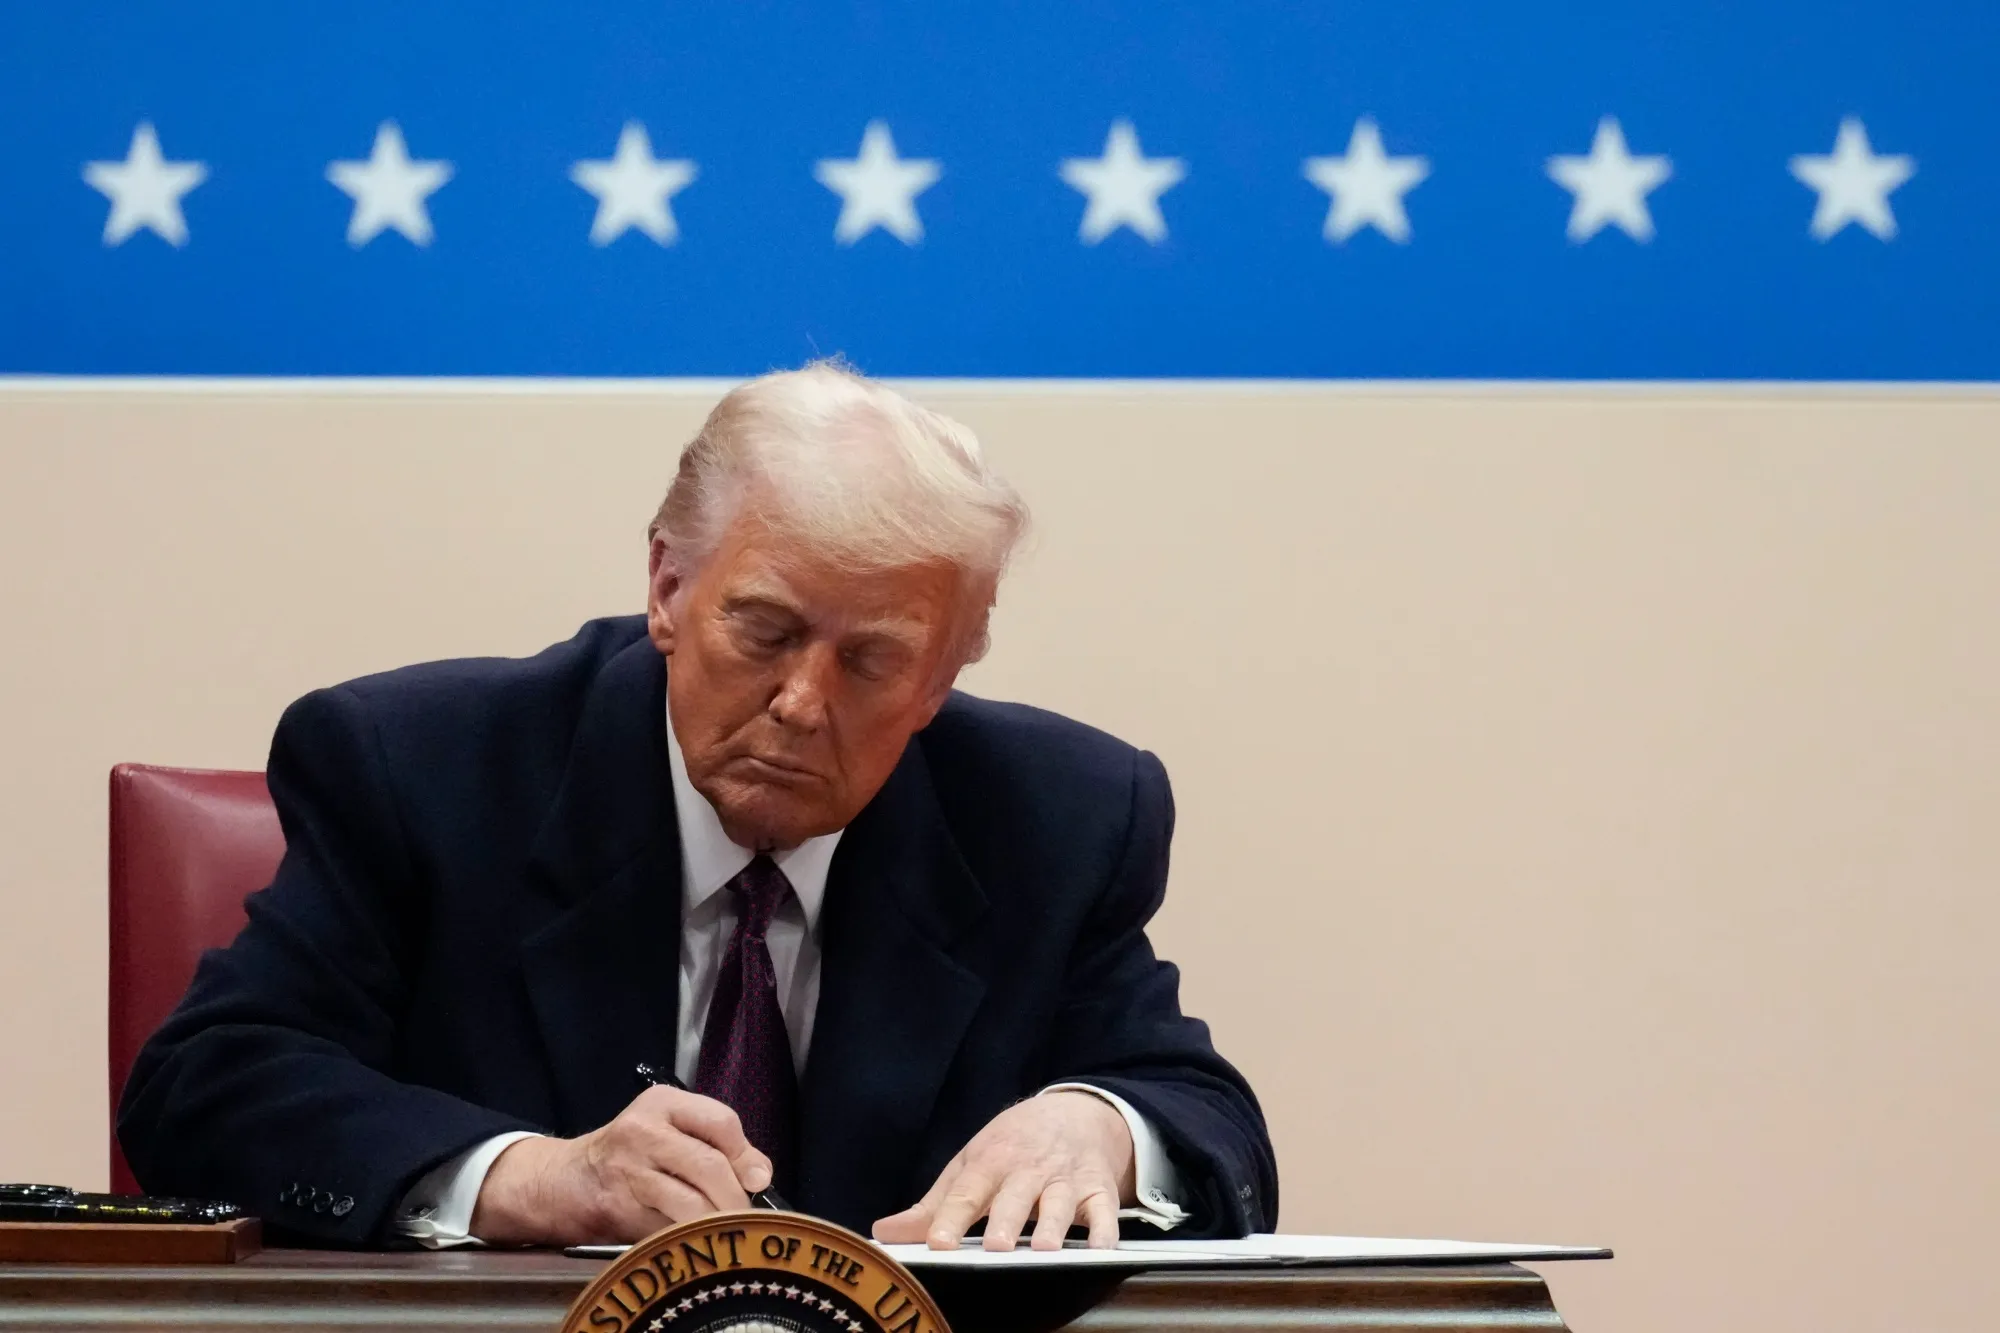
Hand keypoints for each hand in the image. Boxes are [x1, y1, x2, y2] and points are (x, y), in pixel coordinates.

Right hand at [470, 1085, 771, 1245]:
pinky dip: (684, 1236)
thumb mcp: (670, 1131)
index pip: (721, 1121)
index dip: (744, 1154)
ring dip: (714, 1223)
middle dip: (734, 1198)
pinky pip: (666, 1227)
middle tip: (743, 1216)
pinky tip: (688, 1237)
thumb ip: (717, 1145)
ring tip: (721, 1230)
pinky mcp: (618, 1206)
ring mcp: (628, 1169)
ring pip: (690, 1203)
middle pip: (709, 1166)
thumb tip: (761, 1175)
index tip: (756, 1179)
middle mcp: (643, 1130)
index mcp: (663, 1103)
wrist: (563, 1180)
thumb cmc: (629, 1154)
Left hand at [870, 1091, 1134, 1251]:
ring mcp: (1065, 1179)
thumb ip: (931, 1206)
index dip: (950, 1218)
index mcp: (990, 1162)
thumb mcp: (970, 1164)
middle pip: (1015, 1196)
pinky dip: (1106, 1228)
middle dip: (1007, 1220)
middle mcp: (1027, 1170)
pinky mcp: (1099, 1189)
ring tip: (1045, 1248)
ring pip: (1060, 1202)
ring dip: (1054, 1224)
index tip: (937, 1243)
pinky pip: (1105, 1210)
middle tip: (996, 1246)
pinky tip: (1101, 1248)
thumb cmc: (1012, 1146)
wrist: (1074, 1111)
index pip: (967, 1192)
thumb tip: (884, 1232)